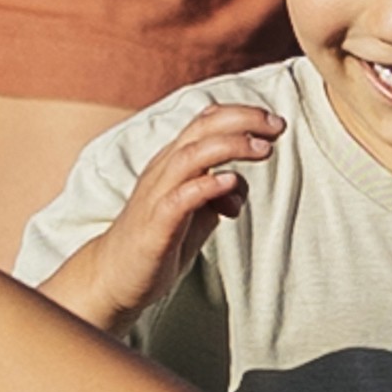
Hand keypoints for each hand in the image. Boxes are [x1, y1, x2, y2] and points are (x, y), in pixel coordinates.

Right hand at [36, 91, 269, 339]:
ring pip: (192, 155)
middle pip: (202, 128)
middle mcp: (164, 170)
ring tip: (263, 150)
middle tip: (277, 128)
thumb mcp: (197, 213)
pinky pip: (180, 197)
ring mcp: (157, 195)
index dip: (242, 115)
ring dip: (231, 146)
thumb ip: (219, 195)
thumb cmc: (158, 240)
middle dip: (243, 122)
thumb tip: (241, 185)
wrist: (113, 276)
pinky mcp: (155, 224)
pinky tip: (230, 182)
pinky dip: (207, 185)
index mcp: (173, 162)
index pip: (206, 121)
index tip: (275, 124)